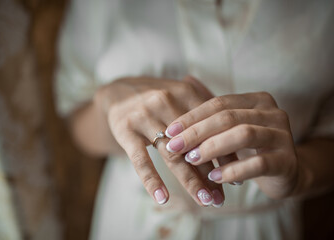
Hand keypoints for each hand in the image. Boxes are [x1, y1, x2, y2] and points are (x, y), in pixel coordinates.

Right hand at [95, 76, 224, 205]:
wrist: (118, 92)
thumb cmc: (158, 99)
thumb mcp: (180, 96)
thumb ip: (204, 111)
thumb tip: (234, 141)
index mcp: (185, 93)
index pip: (210, 128)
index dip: (225, 154)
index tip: (236, 177)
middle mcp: (165, 102)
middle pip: (193, 144)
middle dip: (211, 174)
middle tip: (221, 198)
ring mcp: (144, 116)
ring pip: (171, 155)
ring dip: (190, 181)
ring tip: (205, 200)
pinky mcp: (125, 130)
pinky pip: (140, 159)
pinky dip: (152, 180)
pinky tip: (163, 198)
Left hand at [165, 90, 297, 198]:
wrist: (286, 172)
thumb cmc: (251, 148)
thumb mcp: (232, 127)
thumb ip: (213, 110)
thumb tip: (185, 79)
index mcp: (258, 100)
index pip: (219, 104)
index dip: (192, 117)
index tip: (169, 131)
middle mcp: (273, 113)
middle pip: (228, 117)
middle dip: (197, 132)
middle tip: (173, 146)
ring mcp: (283, 136)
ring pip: (243, 135)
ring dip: (212, 148)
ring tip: (191, 159)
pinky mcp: (287, 161)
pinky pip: (257, 164)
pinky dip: (232, 170)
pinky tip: (214, 177)